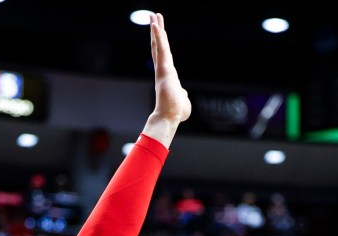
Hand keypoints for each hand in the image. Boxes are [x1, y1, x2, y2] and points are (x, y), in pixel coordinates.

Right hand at [144, 13, 190, 145]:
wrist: (169, 118)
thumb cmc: (175, 114)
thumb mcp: (184, 102)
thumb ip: (183, 95)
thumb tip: (184, 94)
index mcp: (168, 77)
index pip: (163, 57)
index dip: (161, 44)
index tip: (159, 33)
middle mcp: (163, 71)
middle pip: (159, 47)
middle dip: (157, 32)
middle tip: (154, 18)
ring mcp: (162, 69)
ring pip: (159, 45)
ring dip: (157, 30)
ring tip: (154, 16)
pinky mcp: (163, 69)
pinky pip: (161, 49)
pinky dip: (158, 37)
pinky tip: (155, 25)